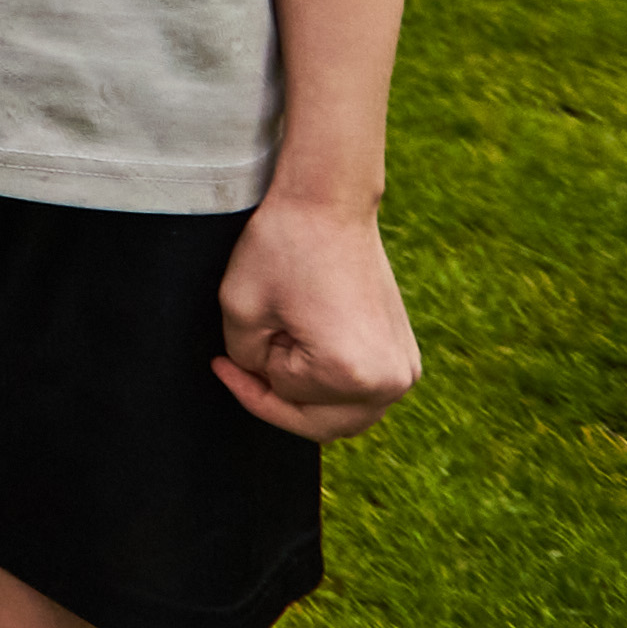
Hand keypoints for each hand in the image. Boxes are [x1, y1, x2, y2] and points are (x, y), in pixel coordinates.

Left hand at [213, 190, 420, 438]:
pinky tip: (304, 346)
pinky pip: (362, 391)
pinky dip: (330, 381)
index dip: (246, 383)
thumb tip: (268, 384)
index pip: (286, 400)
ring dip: (306, 393)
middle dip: (278, 398)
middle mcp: (390, 380)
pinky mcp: (406, 355)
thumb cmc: (281, 248)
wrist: (330, 203)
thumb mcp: (240, 311)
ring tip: (277, 349)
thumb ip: (248, 364)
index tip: (220, 363)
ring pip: (343, 413)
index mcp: (352, 375)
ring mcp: (405, 369)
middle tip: (242, 366)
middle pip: (321, 424)